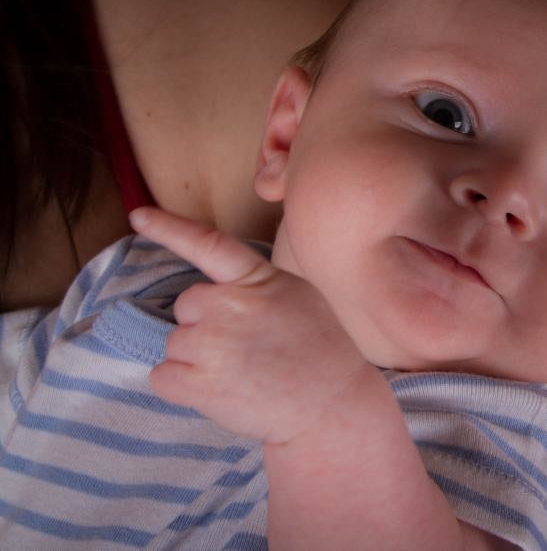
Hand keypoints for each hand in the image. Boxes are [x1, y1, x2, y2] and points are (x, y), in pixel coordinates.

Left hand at [129, 206, 366, 443]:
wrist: (334, 404)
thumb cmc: (322, 350)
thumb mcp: (299, 296)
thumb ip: (257, 286)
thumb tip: (219, 291)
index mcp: (257, 279)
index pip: (207, 245)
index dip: (168, 228)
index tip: (138, 216)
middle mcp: (231, 305)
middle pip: (186, 307)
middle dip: (204, 325)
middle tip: (243, 348)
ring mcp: (214, 345)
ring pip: (175, 344)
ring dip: (196, 360)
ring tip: (239, 374)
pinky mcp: (201, 385)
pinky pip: (163, 377)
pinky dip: (182, 386)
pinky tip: (219, 391)